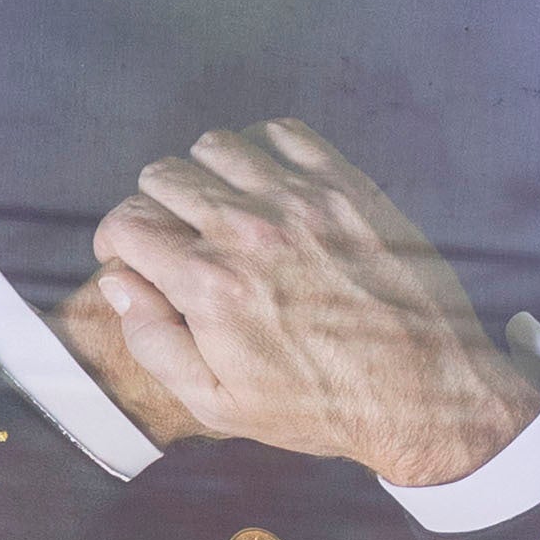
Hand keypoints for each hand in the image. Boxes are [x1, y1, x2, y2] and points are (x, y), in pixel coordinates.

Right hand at [56, 120, 539, 487]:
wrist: (423, 393)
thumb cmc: (318, 406)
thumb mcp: (217, 404)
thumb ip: (153, 342)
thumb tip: (117, 283)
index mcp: (209, 286)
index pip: (127, 223)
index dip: (118, 240)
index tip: (132, 255)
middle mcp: (249, 231)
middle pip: (163, 176)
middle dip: (156, 207)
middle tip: (178, 238)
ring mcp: (300, 200)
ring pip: (216, 146)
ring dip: (207, 174)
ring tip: (223, 210)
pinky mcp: (345, 185)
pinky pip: (282, 133)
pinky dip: (264, 152)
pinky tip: (270, 189)